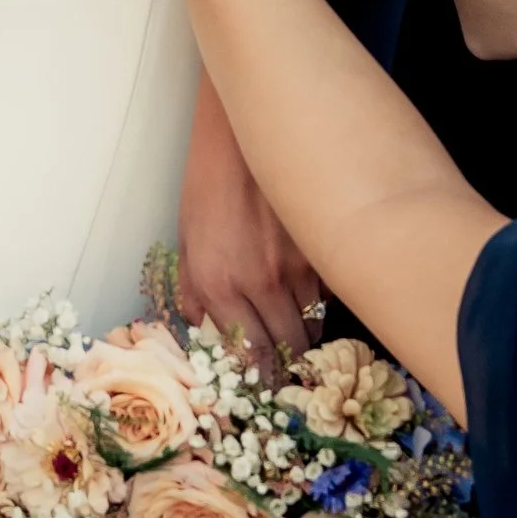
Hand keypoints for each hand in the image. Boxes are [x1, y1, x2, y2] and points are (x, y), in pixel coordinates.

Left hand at [176, 85, 323, 369]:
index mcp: (218, 284)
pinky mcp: (324, 244)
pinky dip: (321, 297)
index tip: (265, 390)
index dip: (262, 380)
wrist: (244, 127)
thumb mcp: (187, 237)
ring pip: (314, 322)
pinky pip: (329, 290)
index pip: (250, 357)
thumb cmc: (208, 180)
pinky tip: (309, 287)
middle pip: (289, 349)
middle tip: (288, 370)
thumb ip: (195, 292)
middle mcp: (260, 282)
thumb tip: (205, 332)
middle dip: (289, 365)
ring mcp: (298, 264)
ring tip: (298, 330)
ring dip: (306, 331)